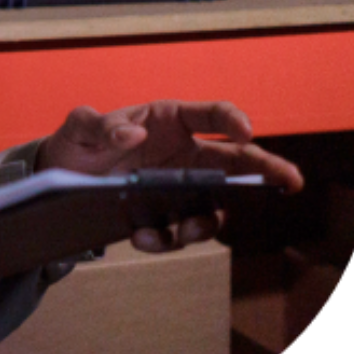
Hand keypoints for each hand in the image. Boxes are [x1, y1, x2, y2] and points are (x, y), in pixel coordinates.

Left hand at [36, 100, 303, 252]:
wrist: (61, 177)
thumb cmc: (78, 141)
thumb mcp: (79, 127)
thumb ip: (99, 125)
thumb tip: (132, 135)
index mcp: (168, 119)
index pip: (212, 114)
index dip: (233, 118)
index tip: (246, 129)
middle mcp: (184, 153)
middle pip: (236, 160)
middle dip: (267, 169)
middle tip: (291, 180)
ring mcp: (180, 187)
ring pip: (215, 206)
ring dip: (207, 221)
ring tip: (185, 230)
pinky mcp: (166, 215)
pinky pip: (181, 231)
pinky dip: (168, 238)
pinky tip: (144, 237)